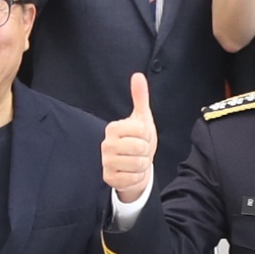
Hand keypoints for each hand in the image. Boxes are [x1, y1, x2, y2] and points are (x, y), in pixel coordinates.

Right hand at [100, 73, 156, 201]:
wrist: (134, 166)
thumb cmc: (137, 140)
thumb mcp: (141, 119)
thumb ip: (140, 97)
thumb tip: (138, 75)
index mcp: (113, 128)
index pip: (142, 130)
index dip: (148, 135)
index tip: (142, 137)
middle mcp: (106, 144)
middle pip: (140, 148)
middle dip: (146, 151)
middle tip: (140, 151)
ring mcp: (106, 162)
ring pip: (138, 164)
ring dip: (143, 164)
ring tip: (137, 161)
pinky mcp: (109, 178)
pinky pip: (133, 178)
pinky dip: (138, 176)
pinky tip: (132, 172)